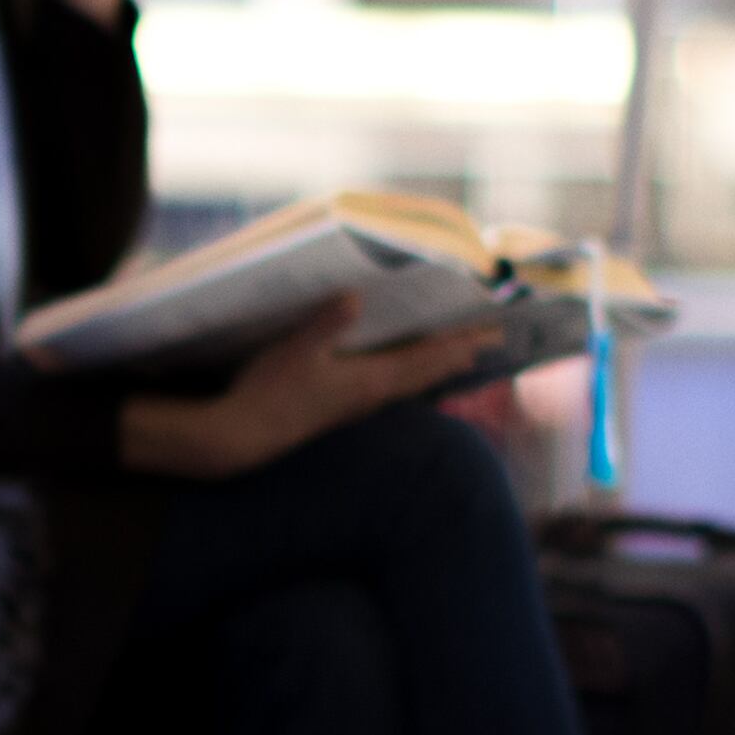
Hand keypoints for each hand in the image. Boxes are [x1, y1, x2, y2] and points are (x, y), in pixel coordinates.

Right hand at [118, 298, 504, 479]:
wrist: (243, 436)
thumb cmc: (269, 392)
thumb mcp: (294, 351)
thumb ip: (326, 324)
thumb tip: (353, 298)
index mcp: (371, 379)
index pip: (426, 357)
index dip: (459, 342)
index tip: (492, 332)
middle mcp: (373, 395)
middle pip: (428, 372)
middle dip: (459, 354)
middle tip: (491, 342)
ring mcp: (358, 406)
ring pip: (412, 383)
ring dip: (437, 367)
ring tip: (459, 357)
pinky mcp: (342, 410)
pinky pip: (392, 389)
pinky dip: (411, 377)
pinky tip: (405, 377)